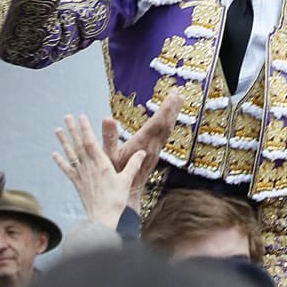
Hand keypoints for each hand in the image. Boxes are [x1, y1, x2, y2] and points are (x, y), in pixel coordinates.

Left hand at [55, 113, 144, 227]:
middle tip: (67, 116)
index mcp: (101, 164)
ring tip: (58, 130)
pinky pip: (67, 170)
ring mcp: (81, 174)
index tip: (81, 116)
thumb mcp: (127, 180)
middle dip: (73, 130)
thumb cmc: (116, 199)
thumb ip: (133, 164)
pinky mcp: (77, 183)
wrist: (102, 217)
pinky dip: (60, 161)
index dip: (86, 128)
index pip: (91, 142)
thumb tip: (142, 152)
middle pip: (79, 145)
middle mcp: (88, 167)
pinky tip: (54, 154)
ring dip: (64, 141)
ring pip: (71, 154)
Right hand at [101, 90, 181, 211]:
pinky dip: (168, 124)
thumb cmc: (114, 175)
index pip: (157, 123)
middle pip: (166, 125)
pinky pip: (164, 136)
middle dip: (172, 108)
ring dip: (172, 115)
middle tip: (179, 93)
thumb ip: (108, 136)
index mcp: (142, 144)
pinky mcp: (155, 154)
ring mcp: (155, 151)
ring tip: (178, 101)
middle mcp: (152, 147)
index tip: (172, 96)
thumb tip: (107, 118)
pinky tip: (168, 119)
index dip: (165, 109)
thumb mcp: (107, 155)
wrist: (126, 194)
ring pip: (167, 130)